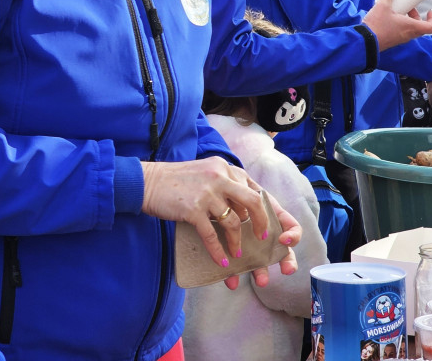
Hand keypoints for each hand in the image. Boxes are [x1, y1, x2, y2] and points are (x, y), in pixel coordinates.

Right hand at [140, 158, 300, 289]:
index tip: (284, 234)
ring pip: (233, 222)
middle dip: (264, 227)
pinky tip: (221, 263)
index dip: (276, 215)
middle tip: (263, 242)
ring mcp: (207, 192)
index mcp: (227, 169)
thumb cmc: (178, 182)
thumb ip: (228, 188)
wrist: (147, 181)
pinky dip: (218, 251)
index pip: (259, 192)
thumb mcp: (207, 174)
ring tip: (237, 255)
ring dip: (237, 243)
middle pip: (254, 203)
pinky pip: (211, 235)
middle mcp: (220, 176)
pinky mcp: (192, 208)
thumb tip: (248, 215)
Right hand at [363, 0, 431, 50]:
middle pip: (420, 27)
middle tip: (411, 8)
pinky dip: (400, 25)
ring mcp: (400, 39)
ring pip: (410, 30)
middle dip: (417, 16)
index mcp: (410, 27)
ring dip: (408, 20)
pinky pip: (401, 33)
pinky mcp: (392, 41)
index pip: (430, 26)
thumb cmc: (377, 25)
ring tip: (399, 11)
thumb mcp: (382, 6)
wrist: (365, 41)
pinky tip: (389, 18)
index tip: (429, 11)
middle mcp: (408, 35)